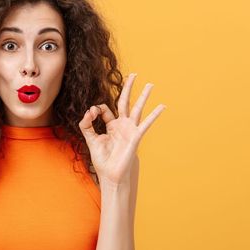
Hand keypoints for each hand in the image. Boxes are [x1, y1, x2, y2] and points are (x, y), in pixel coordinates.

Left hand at [78, 73, 165, 187]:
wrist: (111, 175)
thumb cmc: (103, 160)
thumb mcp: (90, 140)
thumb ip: (87, 124)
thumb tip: (89, 110)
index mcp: (111, 126)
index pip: (104, 109)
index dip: (96, 109)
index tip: (91, 115)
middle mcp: (122, 125)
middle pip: (125, 101)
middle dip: (128, 88)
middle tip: (133, 74)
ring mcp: (130, 129)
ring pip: (137, 108)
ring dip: (143, 95)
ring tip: (150, 84)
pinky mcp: (136, 135)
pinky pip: (146, 122)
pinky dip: (154, 114)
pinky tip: (162, 106)